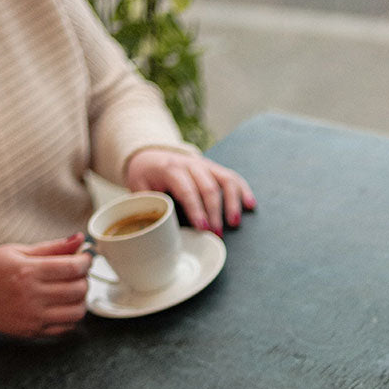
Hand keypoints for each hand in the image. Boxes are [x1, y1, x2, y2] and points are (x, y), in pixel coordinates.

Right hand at [0, 233, 91, 336]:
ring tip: (70, 289)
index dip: (86, 260)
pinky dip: (71, 315)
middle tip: (76, 272)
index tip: (85, 257)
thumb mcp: (16, 251)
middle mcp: (31, 297)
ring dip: (81, 298)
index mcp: (27, 272)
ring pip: (77, 311)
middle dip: (84, 278)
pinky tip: (62, 304)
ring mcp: (33, 317)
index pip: (73, 267)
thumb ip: (51, 247)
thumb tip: (79, 239)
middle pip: (79, 289)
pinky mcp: (33, 331)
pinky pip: (67, 327)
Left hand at [124, 148, 256, 234]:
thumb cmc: (145, 175)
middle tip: (217, 233)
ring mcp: (205, 164)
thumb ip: (147, 205)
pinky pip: (232, 177)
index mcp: (170, 168)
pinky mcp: (214, 168)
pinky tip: (250, 205)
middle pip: (209, 187)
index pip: (188, 190)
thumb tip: (156, 228)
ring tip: (235, 223)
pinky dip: (243, 190)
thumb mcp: (137, 188)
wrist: (148, 154)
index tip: (203, 228)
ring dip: (232, 202)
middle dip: (215, 213)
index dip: (197, 210)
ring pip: (225, 179)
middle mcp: (191, 164)